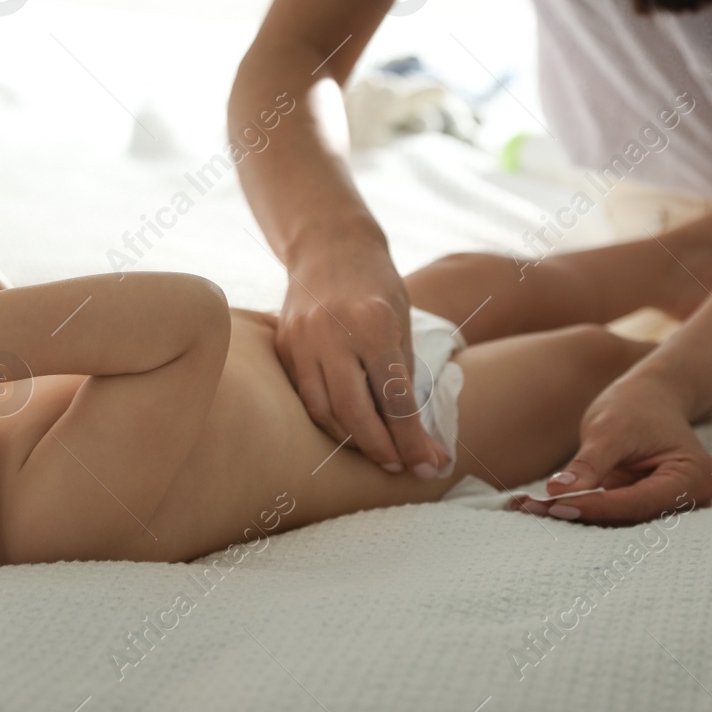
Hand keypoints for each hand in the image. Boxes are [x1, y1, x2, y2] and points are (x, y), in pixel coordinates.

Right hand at [275, 230, 449, 477]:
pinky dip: (327, 417)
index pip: (395, 400)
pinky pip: (304, 395)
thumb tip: (421, 441)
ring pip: (322, 411)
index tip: (429, 467)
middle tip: (399, 466)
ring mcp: (301, 339)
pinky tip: (347, 426)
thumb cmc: (378, 285)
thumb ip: (404, 379)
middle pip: (353, 414)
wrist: (330, 244)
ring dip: (350, 439)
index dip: (412, 441)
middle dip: (380, 449)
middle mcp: (331, 333)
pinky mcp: (283, 344)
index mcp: (373, 324)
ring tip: (375, 449)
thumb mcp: (403, 324)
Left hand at [535, 370, 711, 523]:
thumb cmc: (637, 404)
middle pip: (631, 518)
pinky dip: (578, 507)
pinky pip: (611, 513)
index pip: (640, 502)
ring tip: (527, 507)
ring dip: (574, 514)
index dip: (597, 506)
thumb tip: (557, 492)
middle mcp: (690, 500)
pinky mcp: (644, 506)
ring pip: (617, 520)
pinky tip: (540, 504)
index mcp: (695, 477)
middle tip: (534, 510)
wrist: (651, 395)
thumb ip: (589, 463)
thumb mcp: (611, 427)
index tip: (556, 505)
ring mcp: (668, 506)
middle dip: (582, 514)